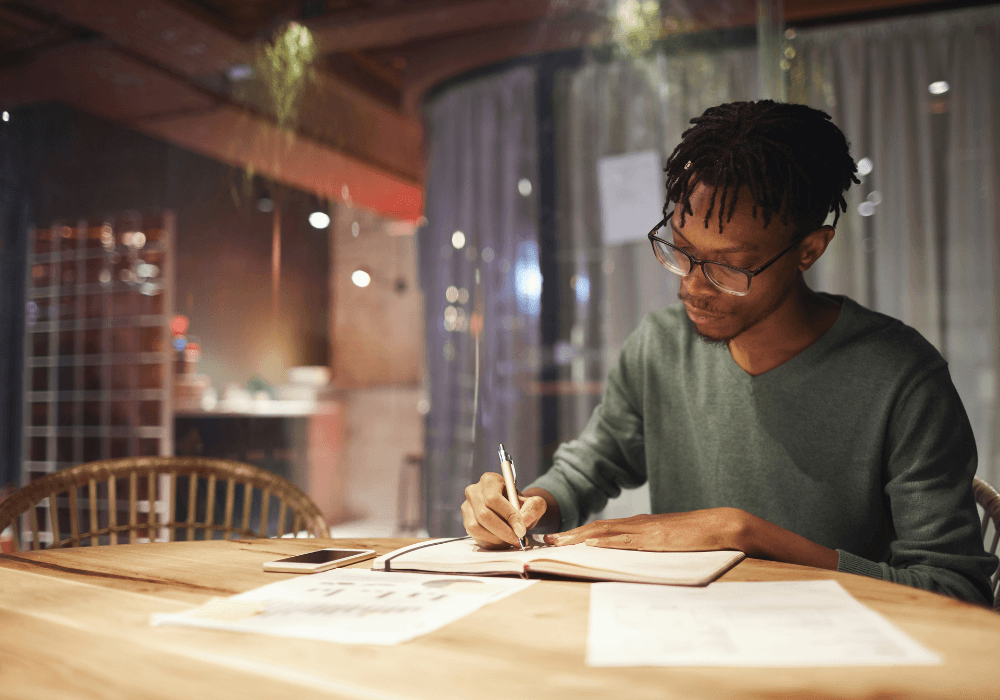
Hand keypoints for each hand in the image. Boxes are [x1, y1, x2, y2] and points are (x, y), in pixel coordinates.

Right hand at [462, 472, 546, 548]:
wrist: (512, 512)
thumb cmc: (522, 506)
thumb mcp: (534, 503)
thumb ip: (533, 508)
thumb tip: (523, 521)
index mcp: (490, 480)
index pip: (494, 499)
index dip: (507, 516)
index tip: (521, 531)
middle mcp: (474, 490)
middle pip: (483, 514)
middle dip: (502, 531)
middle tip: (517, 540)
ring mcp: (467, 505)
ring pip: (476, 526)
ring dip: (495, 537)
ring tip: (510, 540)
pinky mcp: (465, 520)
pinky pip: (474, 534)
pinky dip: (489, 541)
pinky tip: (502, 541)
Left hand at [542, 508, 747, 551]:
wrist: (721, 525)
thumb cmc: (696, 537)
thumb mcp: (666, 542)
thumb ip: (648, 546)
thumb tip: (628, 557)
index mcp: (639, 525)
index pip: (602, 529)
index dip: (577, 534)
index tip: (557, 539)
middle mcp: (637, 524)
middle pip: (596, 528)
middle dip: (570, 535)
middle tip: (546, 541)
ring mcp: (645, 530)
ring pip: (605, 532)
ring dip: (579, 537)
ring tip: (558, 543)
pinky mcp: (655, 538)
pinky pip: (625, 539)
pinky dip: (605, 541)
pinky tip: (590, 544)